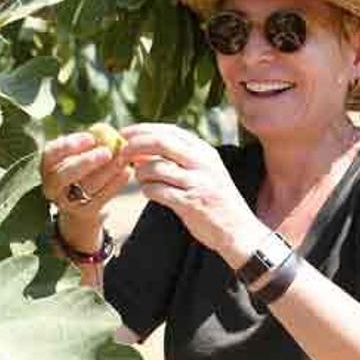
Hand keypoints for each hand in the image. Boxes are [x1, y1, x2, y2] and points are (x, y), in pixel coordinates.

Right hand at [40, 130, 131, 221]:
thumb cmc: (82, 172)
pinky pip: (100, 198)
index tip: (90, 137)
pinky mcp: (85, 211)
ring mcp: (66, 202)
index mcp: (47, 166)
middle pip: (63, 175)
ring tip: (122, 160)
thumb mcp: (80, 156)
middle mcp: (52, 186)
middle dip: (86, 162)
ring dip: (107, 172)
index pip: (51, 154)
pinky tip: (126, 172)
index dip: (69, 145)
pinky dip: (115, 184)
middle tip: (107, 152)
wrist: (82, 205)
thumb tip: (105, 131)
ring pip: (85, 187)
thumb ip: (89, 145)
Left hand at [119, 124, 264, 265]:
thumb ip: (180, 157)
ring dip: (140, 173)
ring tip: (143, 180)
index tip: (123, 134)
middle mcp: (202, 163)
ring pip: (154, 167)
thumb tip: (142, 147)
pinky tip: (151, 193)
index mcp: (204, 151)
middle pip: (159, 142)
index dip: (141, 130)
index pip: (168, 130)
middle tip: (121, 154)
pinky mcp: (190, 203)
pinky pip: (157, 190)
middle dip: (134, 146)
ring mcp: (197, 182)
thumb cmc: (216, 199)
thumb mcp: (205, 171)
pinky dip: (148, 190)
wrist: (238, 230)